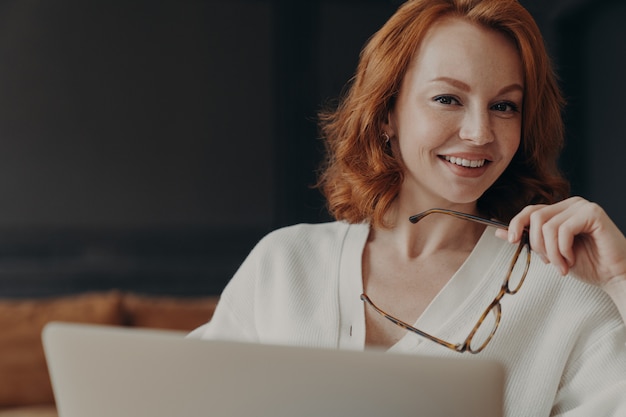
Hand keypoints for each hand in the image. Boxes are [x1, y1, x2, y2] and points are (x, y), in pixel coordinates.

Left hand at [495, 197, 625, 289]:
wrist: (614, 276)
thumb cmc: (587, 264)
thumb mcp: (549, 252)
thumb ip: (527, 239)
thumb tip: (498, 232)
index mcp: (560, 211)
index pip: (530, 211)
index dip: (516, 224)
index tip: (510, 241)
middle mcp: (570, 204)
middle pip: (535, 217)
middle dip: (537, 244)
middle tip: (549, 262)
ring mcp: (582, 206)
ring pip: (547, 226)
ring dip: (552, 252)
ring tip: (562, 266)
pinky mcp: (593, 213)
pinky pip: (563, 229)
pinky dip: (563, 250)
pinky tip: (572, 259)